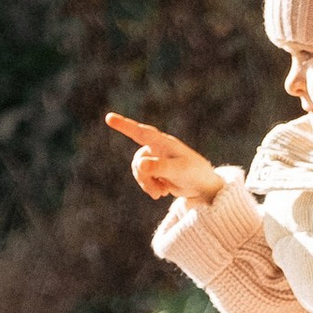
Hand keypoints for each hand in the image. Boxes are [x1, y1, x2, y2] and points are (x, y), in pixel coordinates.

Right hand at [106, 109, 221, 205]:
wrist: (204, 186)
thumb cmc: (195, 174)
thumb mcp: (178, 171)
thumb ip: (159, 167)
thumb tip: (140, 165)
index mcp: (163, 143)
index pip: (141, 132)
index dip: (124, 125)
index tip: (108, 117)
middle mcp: (158, 148)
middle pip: (138, 160)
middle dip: (143, 177)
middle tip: (157, 193)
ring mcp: (156, 159)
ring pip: (139, 170)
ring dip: (146, 184)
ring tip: (161, 194)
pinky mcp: (156, 170)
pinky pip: (143, 178)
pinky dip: (150, 187)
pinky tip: (162, 193)